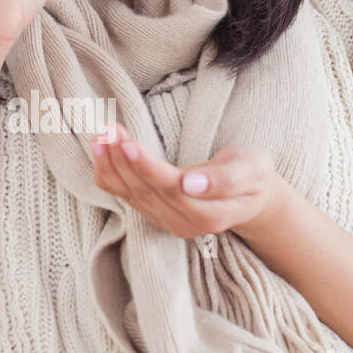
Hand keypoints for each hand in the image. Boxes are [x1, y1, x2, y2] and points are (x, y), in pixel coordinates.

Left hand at [89, 122, 288, 240]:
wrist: (250, 195)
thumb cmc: (253, 176)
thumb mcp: (253, 171)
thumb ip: (225, 179)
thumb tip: (190, 185)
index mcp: (210, 215)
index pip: (171, 190)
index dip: (147, 168)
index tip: (128, 142)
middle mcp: (183, 224)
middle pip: (146, 192)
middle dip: (123, 159)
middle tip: (109, 128)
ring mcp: (166, 221)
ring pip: (130, 194)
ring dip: (111, 164)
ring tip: (100, 135)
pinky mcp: (153, 212)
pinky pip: (124, 195)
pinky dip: (108, 173)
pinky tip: (99, 150)